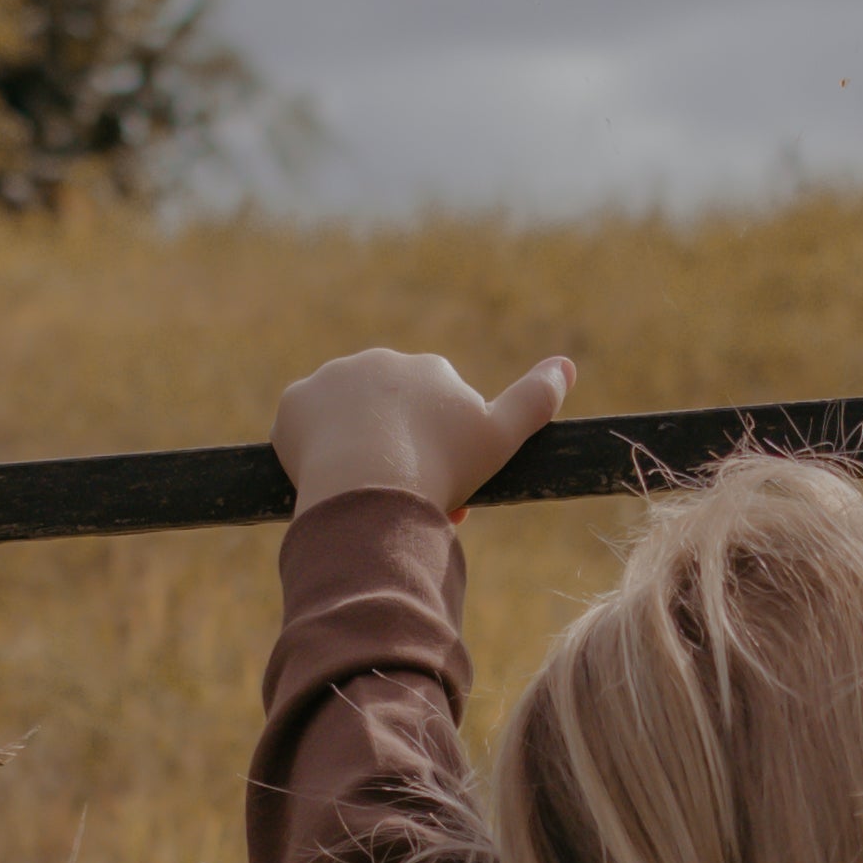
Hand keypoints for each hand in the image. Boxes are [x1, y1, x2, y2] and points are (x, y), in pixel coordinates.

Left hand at [272, 344, 573, 516]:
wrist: (369, 483)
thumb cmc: (442, 466)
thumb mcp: (502, 438)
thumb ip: (535, 401)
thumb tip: (567, 364)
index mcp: (430, 370)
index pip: (438, 415)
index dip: (444, 456)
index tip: (444, 489)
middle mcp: (380, 361)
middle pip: (392, 419)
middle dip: (402, 456)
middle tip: (407, 501)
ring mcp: (333, 378)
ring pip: (348, 424)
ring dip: (358, 454)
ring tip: (366, 496)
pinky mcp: (295, 403)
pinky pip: (305, 430)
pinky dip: (315, 454)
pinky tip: (328, 480)